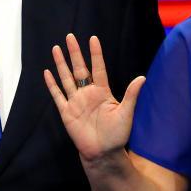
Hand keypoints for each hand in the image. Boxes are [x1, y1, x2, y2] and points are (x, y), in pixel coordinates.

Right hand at [43, 33, 143, 162]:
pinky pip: (58, 95)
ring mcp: (76, 102)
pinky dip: (52, 84)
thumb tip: (142, 77)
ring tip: (56, 48)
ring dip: (61, 64)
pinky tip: (47, 73)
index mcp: (102, 92)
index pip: (98, 68)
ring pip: (66, 78)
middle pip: (79, 69)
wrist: (103, 153)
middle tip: (69, 37)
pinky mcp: (66, 112)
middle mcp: (87, 94)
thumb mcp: (126, 113)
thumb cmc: (117, 135)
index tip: (93, 39)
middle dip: (74, 53)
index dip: (95, 54)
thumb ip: (131, 94)